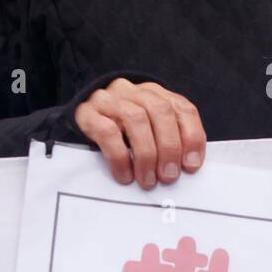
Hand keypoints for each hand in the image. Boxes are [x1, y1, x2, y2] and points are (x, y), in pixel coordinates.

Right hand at [73, 78, 205, 187]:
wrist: (80, 121)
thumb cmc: (121, 131)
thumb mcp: (149, 131)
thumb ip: (168, 140)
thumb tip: (186, 166)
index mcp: (155, 93)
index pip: (182, 108)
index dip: (192, 136)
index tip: (191, 165)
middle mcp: (134, 91)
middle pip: (160, 111)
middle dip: (169, 147)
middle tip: (169, 176)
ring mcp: (109, 99)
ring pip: (136, 119)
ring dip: (146, 154)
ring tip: (148, 180)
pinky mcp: (87, 113)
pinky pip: (107, 131)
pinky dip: (120, 157)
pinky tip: (125, 175)